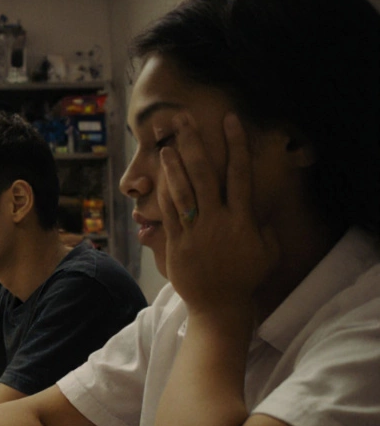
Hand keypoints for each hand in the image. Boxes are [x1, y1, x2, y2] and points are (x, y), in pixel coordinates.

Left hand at [159, 113, 278, 316]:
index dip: (235, 145)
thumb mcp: (267, 251)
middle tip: (183, 120)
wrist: (220, 305)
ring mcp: (194, 231)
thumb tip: (258, 208)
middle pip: (204, 174)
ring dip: (173, 165)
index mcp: (242, 219)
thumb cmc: (246, 277)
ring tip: (166, 145)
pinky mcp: (175, 243)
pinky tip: (159, 177)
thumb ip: (262, 226)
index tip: (230, 120)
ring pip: (182, 190)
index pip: (240, 174)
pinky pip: (168, 212)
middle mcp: (217, 220)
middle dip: (193, 144)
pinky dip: (163, 193)